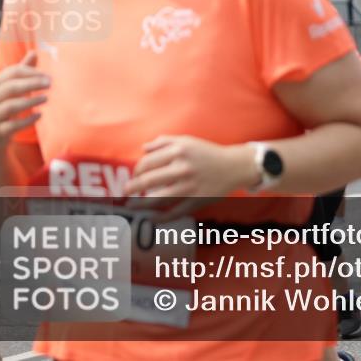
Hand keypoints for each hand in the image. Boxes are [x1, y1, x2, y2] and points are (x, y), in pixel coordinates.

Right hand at [0, 51, 49, 155]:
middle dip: (31, 84)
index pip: (12, 72)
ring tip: (46, 98)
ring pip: (9, 106)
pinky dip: (27, 120)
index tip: (47, 75)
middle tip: (50, 84)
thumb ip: (22, 72)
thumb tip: (34, 52)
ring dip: (30, 101)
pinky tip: (39, 115)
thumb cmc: (4, 110)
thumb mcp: (12, 90)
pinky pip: (11, 125)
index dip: (30, 72)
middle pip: (10, 87)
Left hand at [124, 135, 251, 220]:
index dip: (136, 171)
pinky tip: (152, 219)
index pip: (146, 163)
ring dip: (140, 205)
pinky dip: (160, 219)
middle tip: (126, 191)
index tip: (134, 176)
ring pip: (157, 199)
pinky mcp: (197, 201)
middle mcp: (183, 168)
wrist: (234, 166)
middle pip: (147, 181)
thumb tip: (143, 149)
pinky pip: (174, 212)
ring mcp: (190, 186)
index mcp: (178, 152)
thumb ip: (164, 142)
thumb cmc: (207, 153)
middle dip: (132, 188)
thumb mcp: (187, 141)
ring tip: (131, 206)